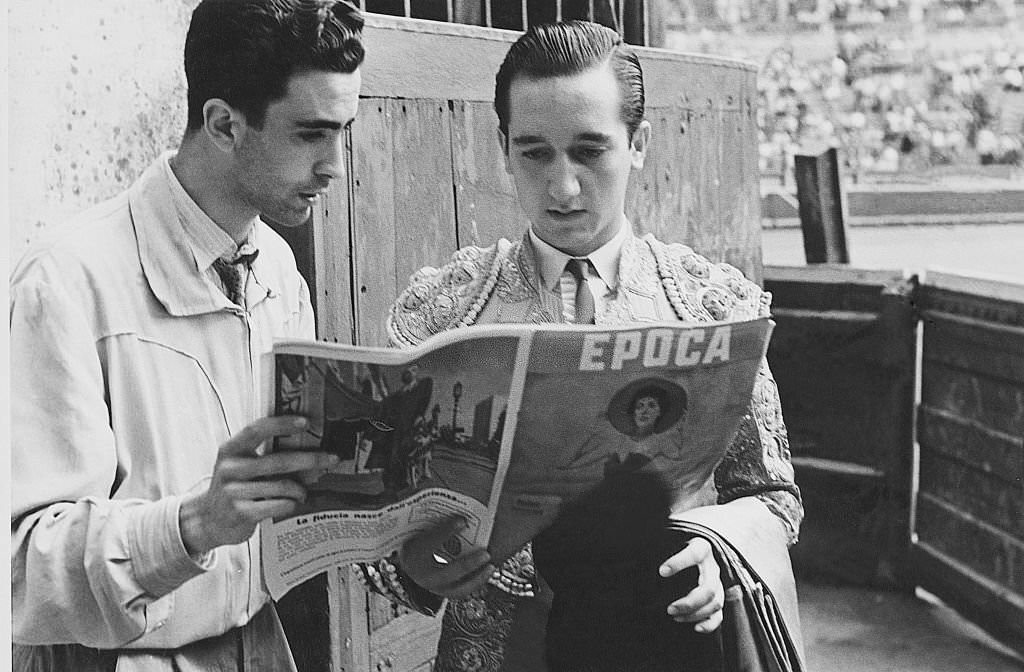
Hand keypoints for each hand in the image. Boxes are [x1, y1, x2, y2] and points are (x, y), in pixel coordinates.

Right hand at [179, 415, 338, 555]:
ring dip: (301, 489)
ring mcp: (234, 492)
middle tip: (331, 459)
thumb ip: (265, 454)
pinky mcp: (241, 512)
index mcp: (230, 450)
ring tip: (304, 491)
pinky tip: (293, 502)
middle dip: (310, 459)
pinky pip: (278, 504)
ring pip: (282, 486)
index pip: (257, 430)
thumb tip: (309, 447)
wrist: (209, 520)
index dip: (282, 424)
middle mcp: (230, 469)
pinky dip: (291, 503)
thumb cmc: (234, 487)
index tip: (305, 422)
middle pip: (278, 461)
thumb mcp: (241, 465)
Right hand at [397, 517, 493, 598]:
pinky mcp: (444, 593)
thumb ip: (435, 524)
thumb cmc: (417, 544)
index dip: (446, 532)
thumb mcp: (419, 532)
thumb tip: (458, 512)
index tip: (462, 520)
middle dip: (467, 564)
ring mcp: (434, 587)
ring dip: (476, 578)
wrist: (408, 564)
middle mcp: (422, 576)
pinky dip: (476, 582)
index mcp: (413, 556)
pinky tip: (487, 571)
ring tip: (490, 566)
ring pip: (457, 589)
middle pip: (447, 573)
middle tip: (485, 554)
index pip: (429, 544)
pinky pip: (462, 591)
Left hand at [659, 537, 724, 632]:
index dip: (679, 562)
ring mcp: (717, 584)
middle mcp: (712, 567)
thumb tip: (634, 558)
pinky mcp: (716, 598)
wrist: (687, 553)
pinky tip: (696, 628)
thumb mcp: (666, 543)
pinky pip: (719, 615)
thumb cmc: (671, 548)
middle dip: (689, 602)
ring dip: (695, 614)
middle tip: (669, 609)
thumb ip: (655, 549)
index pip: (695, 554)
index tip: (661, 571)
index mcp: (701, 548)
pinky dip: (709, 624)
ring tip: (674, 617)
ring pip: (715, 603)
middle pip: (709, 588)